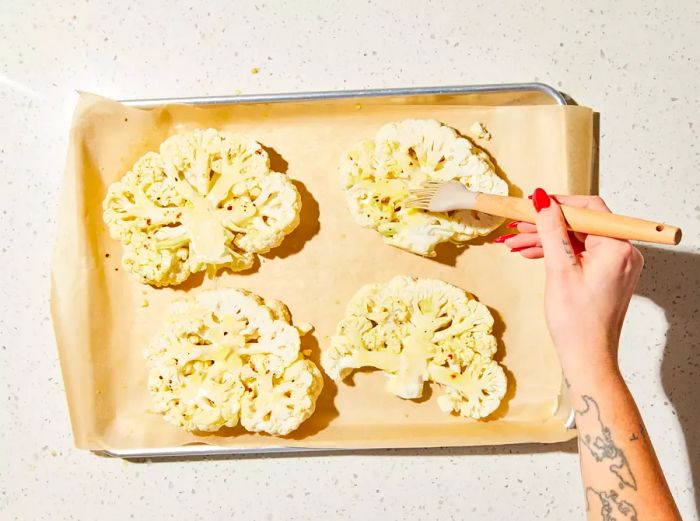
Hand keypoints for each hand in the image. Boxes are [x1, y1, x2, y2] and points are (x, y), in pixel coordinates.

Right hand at [495, 189, 643, 373]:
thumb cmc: (577, 322)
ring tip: (517, 243)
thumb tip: (542, 200)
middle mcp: (623, 252)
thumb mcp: (558, 269)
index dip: (558, 203)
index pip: (589, 209)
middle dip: (546, 224)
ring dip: (547, 239)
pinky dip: (557, 252)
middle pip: (581, 224)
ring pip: (577, 239)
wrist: (587, 357)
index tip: (533, 204)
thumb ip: (550, 230)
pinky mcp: (608, 274)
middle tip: (517, 226)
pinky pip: (581, 253)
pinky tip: (533, 254)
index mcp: (617, 248)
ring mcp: (616, 264)